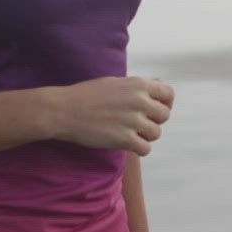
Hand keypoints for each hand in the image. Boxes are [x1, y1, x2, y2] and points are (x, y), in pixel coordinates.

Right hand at [52, 77, 173, 155]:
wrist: (63, 110)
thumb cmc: (86, 95)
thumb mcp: (115, 82)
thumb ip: (138, 86)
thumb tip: (160, 85)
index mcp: (138, 84)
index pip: (169, 94)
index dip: (165, 103)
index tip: (154, 110)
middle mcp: (139, 100)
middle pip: (164, 115)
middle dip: (153, 120)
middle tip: (137, 123)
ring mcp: (133, 120)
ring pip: (156, 133)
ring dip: (145, 136)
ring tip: (129, 133)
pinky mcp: (124, 139)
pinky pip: (146, 149)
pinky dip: (139, 149)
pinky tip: (128, 144)